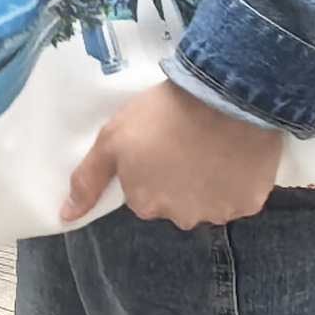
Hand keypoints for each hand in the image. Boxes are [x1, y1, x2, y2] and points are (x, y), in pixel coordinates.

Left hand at [62, 80, 285, 230]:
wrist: (224, 95)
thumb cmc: (163, 113)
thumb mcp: (113, 138)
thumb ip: (88, 180)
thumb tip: (65, 216)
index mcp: (145, 204)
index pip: (143, 195)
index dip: (151, 168)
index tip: (160, 145)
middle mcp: (180, 218)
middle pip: (175, 203)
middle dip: (180, 180)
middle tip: (187, 144)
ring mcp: (217, 213)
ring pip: (209, 202)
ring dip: (210, 183)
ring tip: (213, 147)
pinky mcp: (250, 203)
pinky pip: (240, 198)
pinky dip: (238, 182)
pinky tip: (236, 156)